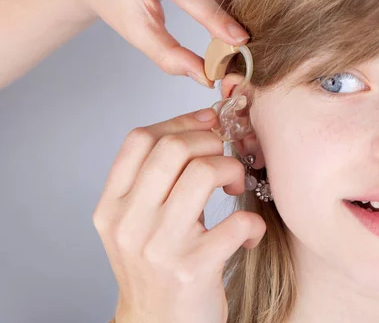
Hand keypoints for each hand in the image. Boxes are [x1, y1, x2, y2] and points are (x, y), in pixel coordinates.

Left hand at [86, 0, 248, 86]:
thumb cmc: (120, 0)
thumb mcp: (138, 32)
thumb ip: (169, 56)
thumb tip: (206, 76)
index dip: (213, 16)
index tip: (238, 40)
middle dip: (226, 16)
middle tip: (236, 49)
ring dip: (233, 4)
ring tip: (231, 31)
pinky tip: (229, 9)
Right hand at [93, 108, 265, 322]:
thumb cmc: (155, 270)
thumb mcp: (137, 224)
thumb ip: (155, 182)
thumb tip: (202, 127)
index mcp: (113, 207)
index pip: (139, 140)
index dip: (179, 121)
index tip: (207, 123)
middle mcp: (129, 224)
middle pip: (173, 149)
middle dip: (211, 142)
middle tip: (224, 158)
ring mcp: (160, 246)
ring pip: (204, 173)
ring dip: (232, 170)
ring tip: (236, 188)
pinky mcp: (194, 268)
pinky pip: (238, 222)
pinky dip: (253, 224)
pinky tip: (247, 236)